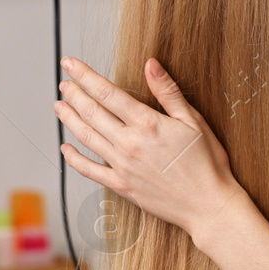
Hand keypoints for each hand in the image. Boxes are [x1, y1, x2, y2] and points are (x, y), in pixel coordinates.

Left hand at [54, 56, 244, 237]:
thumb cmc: (207, 163)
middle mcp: (129, 144)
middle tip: (64, 82)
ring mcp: (122, 166)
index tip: (71, 64)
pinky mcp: (121, 186)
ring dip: (69, 119)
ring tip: (59, 105)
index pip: (107, 93)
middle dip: (74, 94)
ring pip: (86, 137)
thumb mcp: (193, 121)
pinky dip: (74, 159)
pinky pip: (89, 170)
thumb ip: (168, 92)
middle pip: (91, 113)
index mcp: (147, 124)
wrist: (208, 205)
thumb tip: (151, 64)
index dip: (85, 76)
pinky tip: (65, 148)